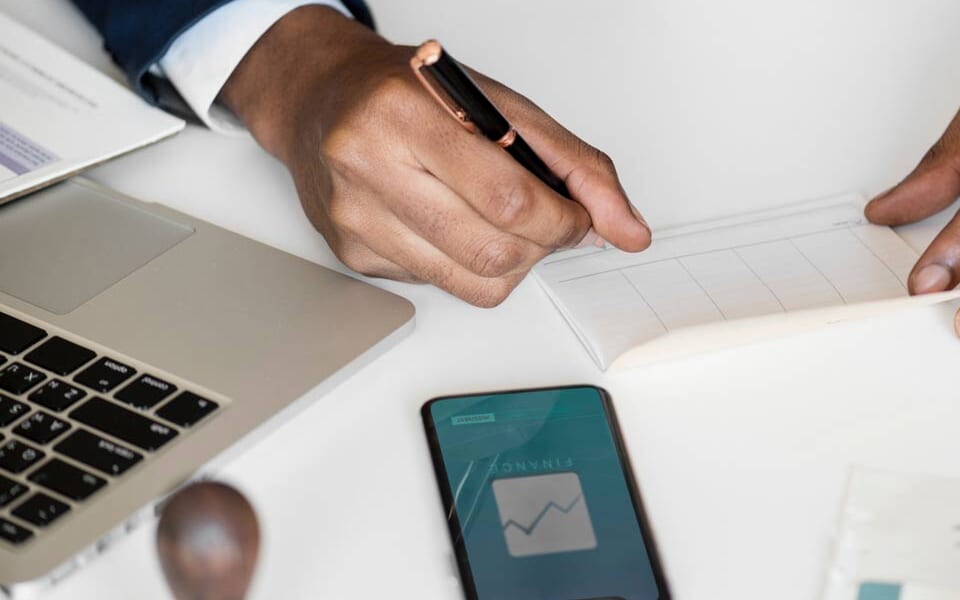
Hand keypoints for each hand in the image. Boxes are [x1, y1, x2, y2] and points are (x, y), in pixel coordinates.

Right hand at [220, 7, 650, 306]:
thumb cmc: (413, 95)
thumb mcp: (502, 107)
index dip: (562, 220)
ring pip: (472, 283)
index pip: (509, 200)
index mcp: (405, 113)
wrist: (323, 99)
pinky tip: (455, 225)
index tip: (577, 216)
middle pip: (492, 251)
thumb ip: (576, 167)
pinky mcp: (352, 255)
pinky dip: (468, 266)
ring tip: (506, 224)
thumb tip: (626, 229)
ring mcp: (355, 217)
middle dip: (542, 246)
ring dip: (512, 263)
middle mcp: (368, 164)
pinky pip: (442, 287)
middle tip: (548, 221)